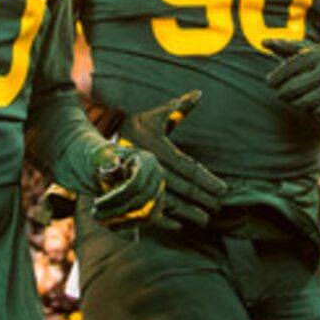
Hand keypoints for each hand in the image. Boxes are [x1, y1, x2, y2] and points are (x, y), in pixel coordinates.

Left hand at [82, 142, 170, 233]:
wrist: (118, 164)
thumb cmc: (109, 159)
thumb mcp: (104, 155)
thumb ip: (106, 160)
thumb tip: (114, 168)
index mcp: (148, 160)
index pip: (135, 184)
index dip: (116, 197)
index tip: (96, 203)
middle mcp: (158, 176)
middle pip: (141, 201)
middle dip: (116, 211)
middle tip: (95, 215)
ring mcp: (160, 191)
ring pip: (145, 214)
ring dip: (122, 221)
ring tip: (100, 220)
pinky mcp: (157, 205)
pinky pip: (145, 220)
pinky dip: (128, 225)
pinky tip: (111, 225)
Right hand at [112, 93, 224, 229]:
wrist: (97, 146)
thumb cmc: (133, 129)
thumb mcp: (154, 116)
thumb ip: (177, 108)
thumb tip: (199, 94)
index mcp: (159, 149)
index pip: (189, 168)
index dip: (207, 180)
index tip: (223, 189)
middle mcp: (152, 167)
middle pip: (183, 187)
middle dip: (202, 197)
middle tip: (219, 205)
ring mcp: (141, 183)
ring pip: (170, 202)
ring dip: (188, 212)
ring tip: (204, 218)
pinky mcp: (132, 195)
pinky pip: (151, 211)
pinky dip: (165, 221)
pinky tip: (179, 226)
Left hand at [262, 38, 319, 116]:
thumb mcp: (307, 49)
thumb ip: (286, 46)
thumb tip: (264, 42)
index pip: (293, 66)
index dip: (278, 75)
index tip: (269, 82)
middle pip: (297, 86)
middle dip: (284, 92)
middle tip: (279, 94)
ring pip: (306, 101)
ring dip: (294, 102)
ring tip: (291, 100)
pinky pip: (319, 111)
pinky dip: (310, 110)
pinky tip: (307, 105)